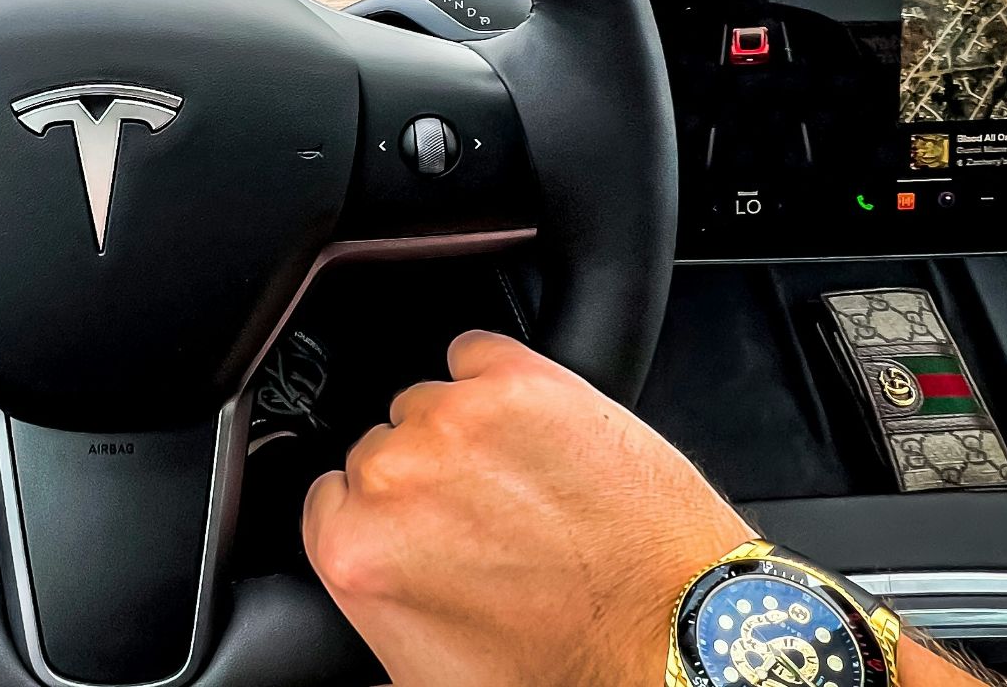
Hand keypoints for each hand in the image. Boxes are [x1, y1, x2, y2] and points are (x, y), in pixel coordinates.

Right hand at [301, 330, 754, 686]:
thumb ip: (373, 617)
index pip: (329, 500)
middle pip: (380, 450)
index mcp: (356, 551)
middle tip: (483, 521)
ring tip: (521, 482)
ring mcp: (459, 420)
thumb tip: (364, 597)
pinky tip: (530, 426)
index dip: (379, 520)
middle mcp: (396, 477)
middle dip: (425, 481)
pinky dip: (493, 376)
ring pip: (428, 402)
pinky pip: (474, 351)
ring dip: (463, 433)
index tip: (416, 530)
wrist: (677, 639)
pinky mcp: (523, 381)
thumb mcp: (429, 677)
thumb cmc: (567, 666)